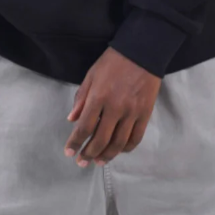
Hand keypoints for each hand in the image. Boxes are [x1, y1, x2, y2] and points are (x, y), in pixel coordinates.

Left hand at [64, 47, 160, 166]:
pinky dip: (126, 148)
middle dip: (89, 154)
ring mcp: (132, 112)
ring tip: (98, 161)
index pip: (84, 127)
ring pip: (118, 143)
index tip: (69, 153)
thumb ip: (81, 98)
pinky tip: (118, 151)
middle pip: (100, 140)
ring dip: (106, 156)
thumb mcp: (92, 75)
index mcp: (99, 97)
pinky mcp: (145, 114)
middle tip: (82, 162)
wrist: (142, 52)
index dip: (75, 143)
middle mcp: (115, 108)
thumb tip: (72, 120)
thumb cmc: (113, 61)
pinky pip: (135, 138)